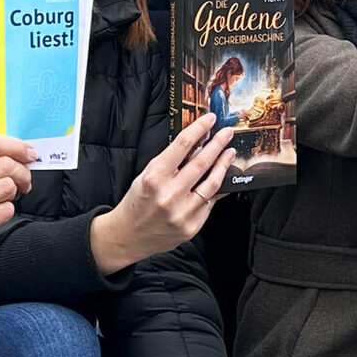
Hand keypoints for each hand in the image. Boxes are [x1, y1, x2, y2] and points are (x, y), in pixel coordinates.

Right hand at [0, 133, 36, 271]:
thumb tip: (23, 150)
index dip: (16, 146)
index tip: (30, 153)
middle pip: (4, 164)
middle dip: (22, 171)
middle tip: (24, 179)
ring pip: (8, 186)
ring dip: (12, 192)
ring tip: (1, 197)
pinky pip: (7, 209)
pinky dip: (7, 210)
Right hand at [90, 114, 236, 274]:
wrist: (127, 236)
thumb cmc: (137, 202)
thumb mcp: (147, 175)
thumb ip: (171, 161)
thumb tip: (197, 144)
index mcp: (154, 177)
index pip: (182, 145)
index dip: (199, 128)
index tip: (210, 119)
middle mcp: (169, 195)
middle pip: (202, 162)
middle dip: (218, 144)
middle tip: (227, 133)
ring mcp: (182, 213)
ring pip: (212, 183)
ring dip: (224, 165)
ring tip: (229, 153)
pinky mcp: (191, 227)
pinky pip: (210, 202)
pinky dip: (216, 188)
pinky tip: (221, 179)